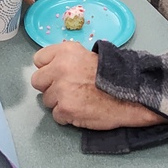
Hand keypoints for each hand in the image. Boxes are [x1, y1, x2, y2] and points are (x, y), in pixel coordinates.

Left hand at [31, 43, 166, 128]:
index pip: (38, 60)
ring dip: (59, 102)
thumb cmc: (111, 75)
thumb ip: (66, 59)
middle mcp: (59, 68)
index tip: (57, 73)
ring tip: (78, 99)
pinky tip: (81, 110)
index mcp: (65, 51)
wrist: (129, 95)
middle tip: (67, 89)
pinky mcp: (65, 109)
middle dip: (50, 86)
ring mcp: (61, 89)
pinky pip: (56, 115)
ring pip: (46, 100)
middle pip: (37, 81)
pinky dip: (66, 116)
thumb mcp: (86, 55)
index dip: (48, 68)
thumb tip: (51, 67)